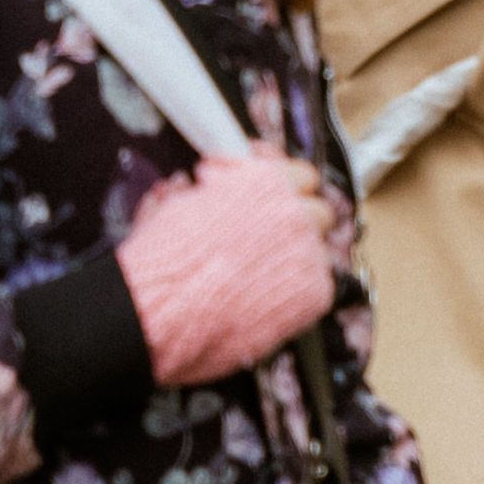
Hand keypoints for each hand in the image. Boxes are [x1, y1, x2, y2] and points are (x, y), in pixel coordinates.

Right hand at [117, 142, 340, 385]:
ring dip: (295, 254)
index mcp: (264, 182)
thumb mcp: (173, 209)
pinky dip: (293, 289)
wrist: (167, 311)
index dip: (278, 181)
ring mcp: (309, 254)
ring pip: (316, 249)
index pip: (297, 172)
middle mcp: (294, 212)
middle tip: (268, 231)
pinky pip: (314, 285)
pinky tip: (265, 295)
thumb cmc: (166, 260)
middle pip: (317, 209)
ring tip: (262, 270)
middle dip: (295, 218)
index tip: (264, 189)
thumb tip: (186, 189)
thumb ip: (195, 195)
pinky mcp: (314, 294)